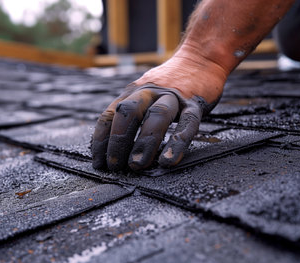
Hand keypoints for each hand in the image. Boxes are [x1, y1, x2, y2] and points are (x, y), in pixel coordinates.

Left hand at [91, 48, 226, 170]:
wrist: (201, 58)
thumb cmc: (171, 82)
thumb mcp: (145, 91)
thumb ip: (131, 110)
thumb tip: (112, 144)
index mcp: (134, 91)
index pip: (110, 114)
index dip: (101, 140)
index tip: (98, 162)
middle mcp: (150, 91)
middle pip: (129, 113)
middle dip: (118, 141)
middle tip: (115, 166)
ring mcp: (174, 96)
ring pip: (157, 116)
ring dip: (144, 142)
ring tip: (137, 166)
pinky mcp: (195, 103)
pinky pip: (186, 124)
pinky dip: (176, 143)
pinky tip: (168, 160)